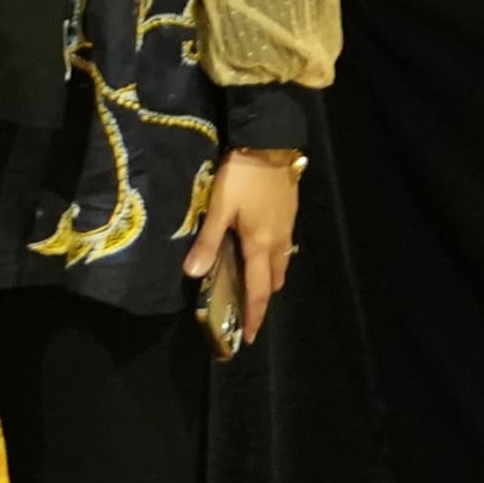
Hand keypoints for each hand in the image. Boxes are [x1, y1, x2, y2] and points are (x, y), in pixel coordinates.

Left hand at [188, 149, 301, 344]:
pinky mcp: (289, 215)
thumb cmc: (242, 178)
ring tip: (251, 284)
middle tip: (246, 310)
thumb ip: (208, 242)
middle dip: (262, 299)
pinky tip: (259, 251)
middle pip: (274, 281)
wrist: (269, 145)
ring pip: (281, 264)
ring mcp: (287, 229)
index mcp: (261, 245)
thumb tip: (194, 274)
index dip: (253, 314)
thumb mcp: (220, 209)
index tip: (248, 336)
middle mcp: (279, 242)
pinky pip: (283, 248)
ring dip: (269, 278)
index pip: (258, 290)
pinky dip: (272, 259)